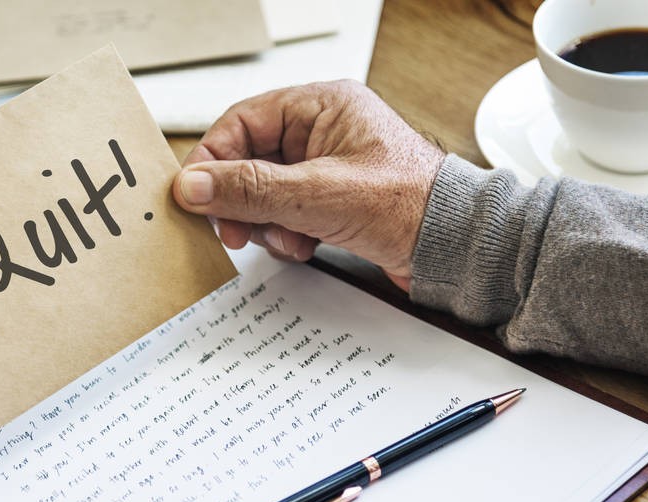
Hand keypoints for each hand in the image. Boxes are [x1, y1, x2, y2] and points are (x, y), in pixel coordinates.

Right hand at [172, 80, 445, 290]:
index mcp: (320, 107)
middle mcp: (320, 132)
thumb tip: (193, 185)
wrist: (454, 247)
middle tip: (234, 230)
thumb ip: (250, 189)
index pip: (241, 123)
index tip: (195, 196)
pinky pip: (284, 214)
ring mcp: (324, 168)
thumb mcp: (317, 195)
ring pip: (262, 193)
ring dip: (266, 223)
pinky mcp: (330, 201)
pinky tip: (305, 245)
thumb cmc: (409, 205)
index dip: (213, 161)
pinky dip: (285, 234)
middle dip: (242, 201)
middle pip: (248, 162)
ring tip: (290, 238)